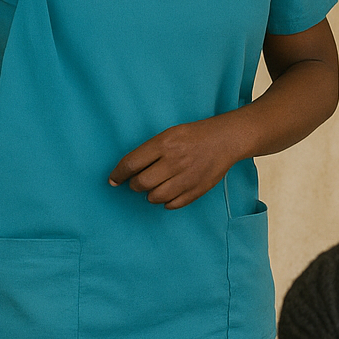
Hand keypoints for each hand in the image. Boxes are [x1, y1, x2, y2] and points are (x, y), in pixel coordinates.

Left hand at [111, 119, 239, 209]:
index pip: (131, 164)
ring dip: (150, 195)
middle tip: (138, 182)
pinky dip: (166, 202)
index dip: (118, 174)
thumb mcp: (169, 134)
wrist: (225, 139)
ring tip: (155, 188)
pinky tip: (168, 194)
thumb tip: (128, 171)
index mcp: (164, 144)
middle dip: (134, 185)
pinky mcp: (197, 189)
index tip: (113, 180)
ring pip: (155, 197)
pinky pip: (173, 204)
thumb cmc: (193, 136)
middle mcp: (174, 161)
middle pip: (141, 183)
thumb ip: (149, 151)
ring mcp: (186, 177)